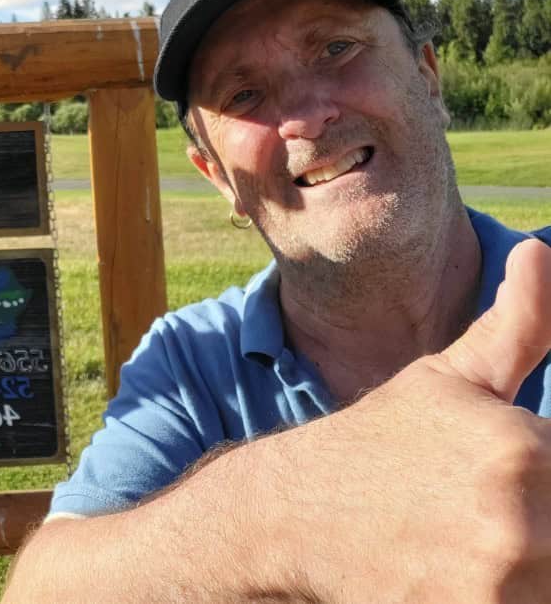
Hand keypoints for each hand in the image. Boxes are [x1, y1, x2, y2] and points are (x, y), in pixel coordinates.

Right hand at [296, 239, 550, 602]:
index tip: (525, 475)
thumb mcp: (448, 380)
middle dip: (543, 521)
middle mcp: (521, 522)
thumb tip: (540, 250)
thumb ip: (519, 324)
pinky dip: (511, 588)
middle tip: (485, 510)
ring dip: (533, 565)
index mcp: (523, 448)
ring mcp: (498, 585)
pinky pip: (530, 602)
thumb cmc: (380, 443)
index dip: (550, 469)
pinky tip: (462, 567)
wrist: (294, 514)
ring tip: (473, 540)